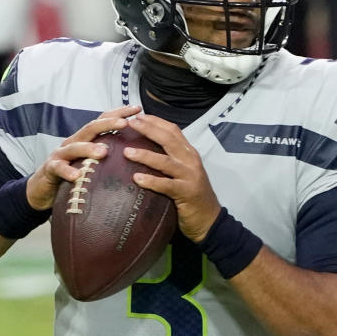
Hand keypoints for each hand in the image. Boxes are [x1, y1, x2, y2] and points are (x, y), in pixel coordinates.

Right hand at [25, 105, 141, 210]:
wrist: (43, 189)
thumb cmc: (72, 174)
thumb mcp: (91, 161)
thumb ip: (107, 153)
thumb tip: (135, 151)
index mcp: (85, 139)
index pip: (103, 121)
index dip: (119, 113)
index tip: (138, 108)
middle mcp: (73, 142)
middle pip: (90, 128)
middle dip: (108, 123)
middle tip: (126, 123)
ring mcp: (61, 154)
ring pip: (75, 147)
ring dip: (89, 148)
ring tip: (104, 152)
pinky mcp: (50, 169)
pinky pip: (58, 168)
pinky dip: (67, 171)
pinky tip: (76, 176)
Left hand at [123, 114, 221, 242]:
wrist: (209, 220)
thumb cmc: (191, 196)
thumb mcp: (183, 172)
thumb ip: (170, 159)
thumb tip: (144, 148)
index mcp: (189, 153)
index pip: (172, 130)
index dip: (155, 121)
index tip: (137, 115)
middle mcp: (190, 161)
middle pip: (168, 140)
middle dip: (148, 129)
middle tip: (130, 124)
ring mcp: (190, 176)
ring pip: (165, 161)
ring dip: (145, 155)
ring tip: (127, 152)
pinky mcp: (186, 193)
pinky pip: (166, 185)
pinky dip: (151, 181)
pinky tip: (137, 178)